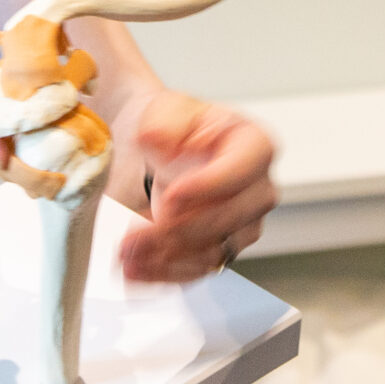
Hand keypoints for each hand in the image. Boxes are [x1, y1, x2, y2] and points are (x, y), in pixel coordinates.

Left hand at [113, 90, 275, 281]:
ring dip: (167, 257)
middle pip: (229, 218)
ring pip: (212, 250)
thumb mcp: (167, 109)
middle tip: (139, 232)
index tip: (171, 196)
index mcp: (254, 145)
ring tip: (127, 254)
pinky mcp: (220, 249)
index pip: (241, 170)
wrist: (159, 149)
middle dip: (180, 229)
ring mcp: (242, 224)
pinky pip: (197, 270)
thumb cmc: (173, 126)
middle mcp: (257, 189)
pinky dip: (164, 274)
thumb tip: (156, 137)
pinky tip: (134, 269)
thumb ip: (164, 122)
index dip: (208, 187)